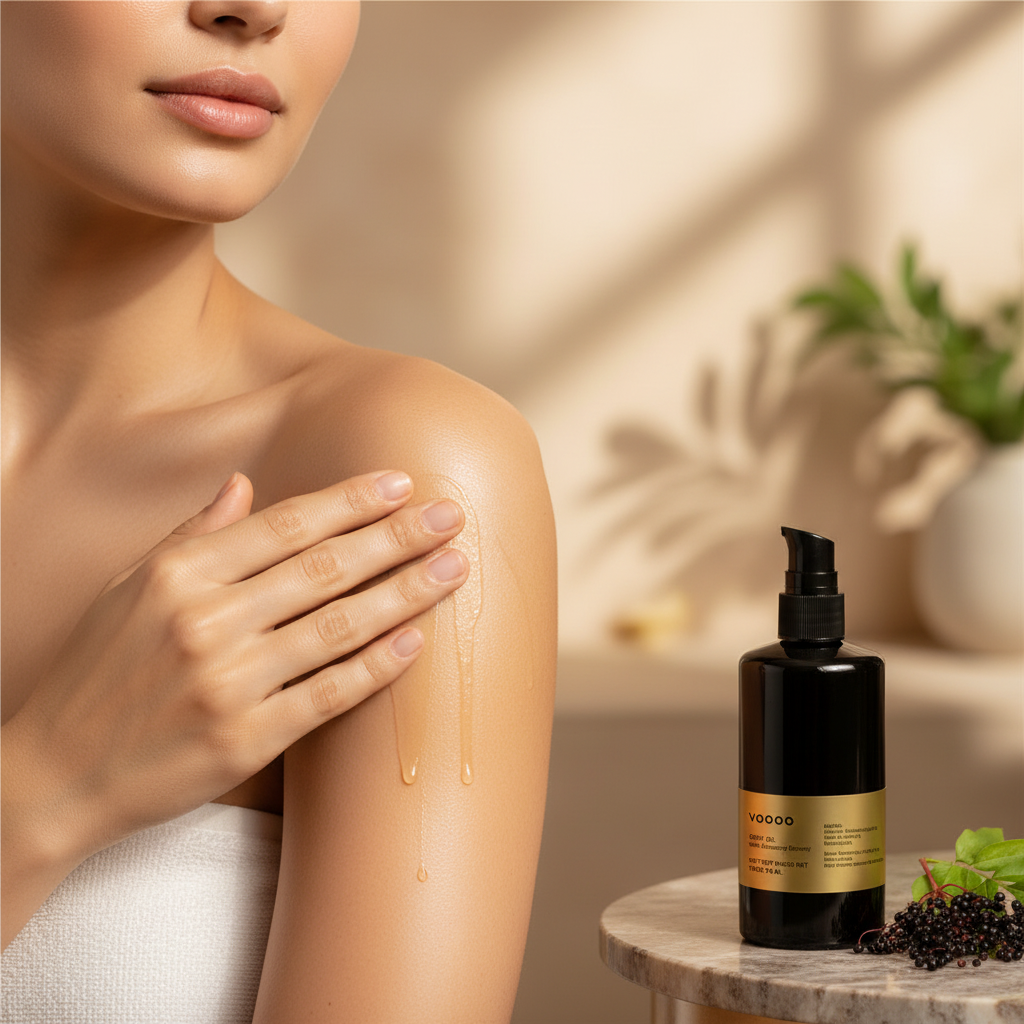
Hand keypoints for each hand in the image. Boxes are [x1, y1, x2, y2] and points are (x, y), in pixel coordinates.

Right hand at [3, 470, 467, 863]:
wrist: (55, 774)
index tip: (401, 485)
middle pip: (324, 568)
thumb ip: (191, 535)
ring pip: (338, 626)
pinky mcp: (246, 739)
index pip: (285, 525)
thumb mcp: (128, 588)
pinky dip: (376, 667)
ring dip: (405, 593)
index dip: (350, 502)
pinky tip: (416, 641)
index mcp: (179, 575)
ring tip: (454, 569)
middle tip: (453, 517)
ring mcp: (228, 683)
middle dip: (397, 538)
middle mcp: (206, 622)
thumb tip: (243, 483)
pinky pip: (328, 695)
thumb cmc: (96, 673)